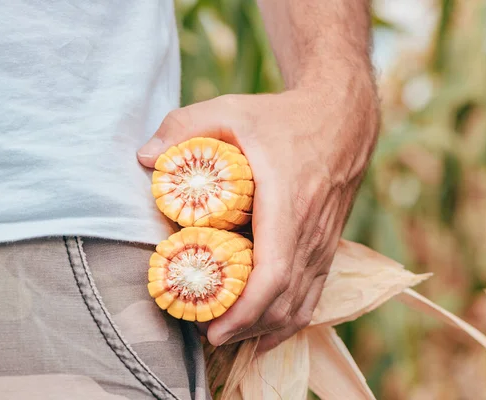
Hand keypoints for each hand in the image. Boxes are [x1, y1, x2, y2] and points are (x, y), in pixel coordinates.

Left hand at [137, 77, 378, 351]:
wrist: (342, 121)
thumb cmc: (285, 117)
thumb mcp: (232, 110)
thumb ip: (184, 126)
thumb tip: (143, 158)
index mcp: (288, 203)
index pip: (273, 274)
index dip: (244, 311)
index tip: (212, 330)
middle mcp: (311, 232)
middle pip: (285, 302)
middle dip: (247, 329)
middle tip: (208, 334)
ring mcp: (324, 243)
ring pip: (301, 306)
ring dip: (266, 329)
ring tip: (231, 335)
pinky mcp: (328, 247)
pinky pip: (313, 296)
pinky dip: (288, 320)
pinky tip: (265, 330)